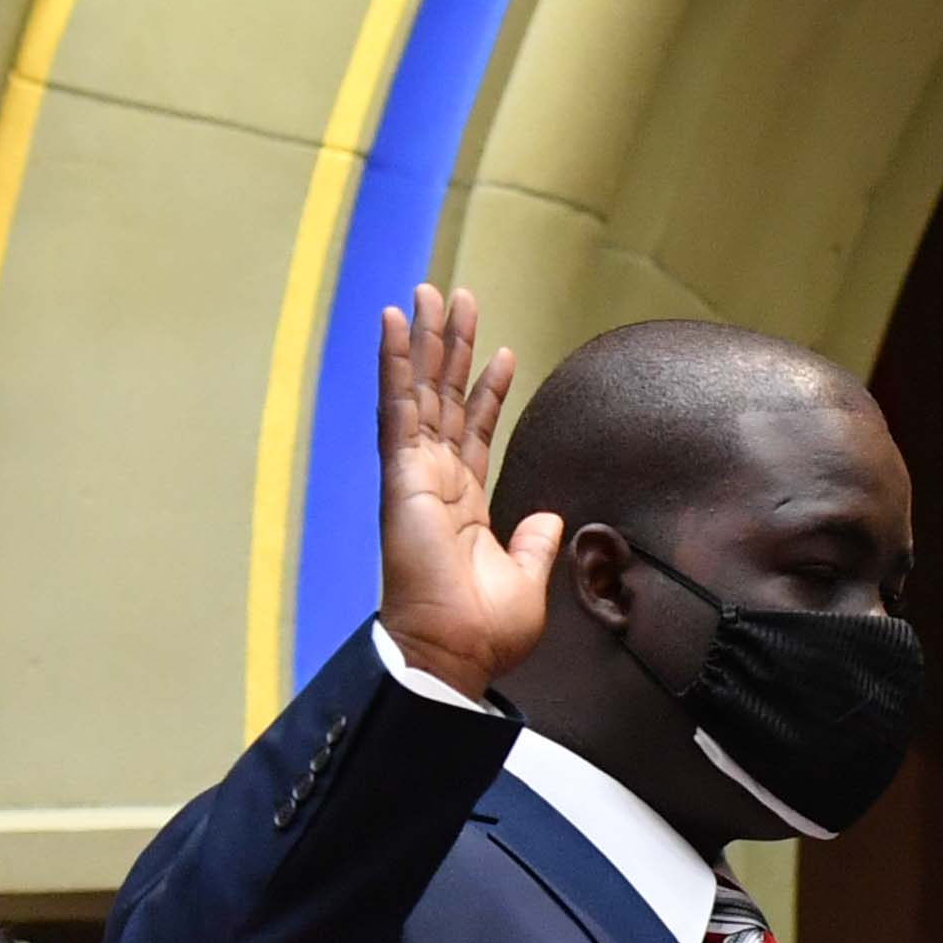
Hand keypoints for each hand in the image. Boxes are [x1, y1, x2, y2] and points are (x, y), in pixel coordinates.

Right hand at [376, 283, 544, 695]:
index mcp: (464, 504)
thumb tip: (548, 518)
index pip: (476, 431)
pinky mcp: (402, 473)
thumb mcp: (527, 579)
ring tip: (431, 292)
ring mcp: (416, 472)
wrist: (456, 651)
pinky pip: (398, 407)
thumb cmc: (483, 629)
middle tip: (456, 298)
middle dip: (452, 347)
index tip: (501, 353)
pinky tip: (394, 323)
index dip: (488, 391)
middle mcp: (437, 480)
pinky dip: (394, 362)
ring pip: (421, 390)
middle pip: (446, 398)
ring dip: (425, 340)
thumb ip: (535, 543)